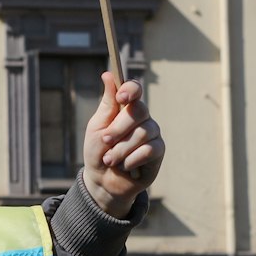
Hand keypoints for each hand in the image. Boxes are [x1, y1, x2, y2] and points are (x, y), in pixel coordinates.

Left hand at [82, 73, 163, 218]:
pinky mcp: (158, 151)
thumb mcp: (96, 127)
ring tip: (110, 160)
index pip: (135, 90)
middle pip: (139, 111)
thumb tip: (108, 75)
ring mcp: (152, 134)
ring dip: (121, 149)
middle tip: (105, 140)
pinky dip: (131, 160)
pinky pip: (149, 150)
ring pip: (142, 133)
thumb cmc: (98, 151)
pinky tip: (125, 166)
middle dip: (118, 128)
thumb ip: (106, 104)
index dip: (131, 90)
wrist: (102, 181)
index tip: (121, 97)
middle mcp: (142, 118)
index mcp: (126, 108)